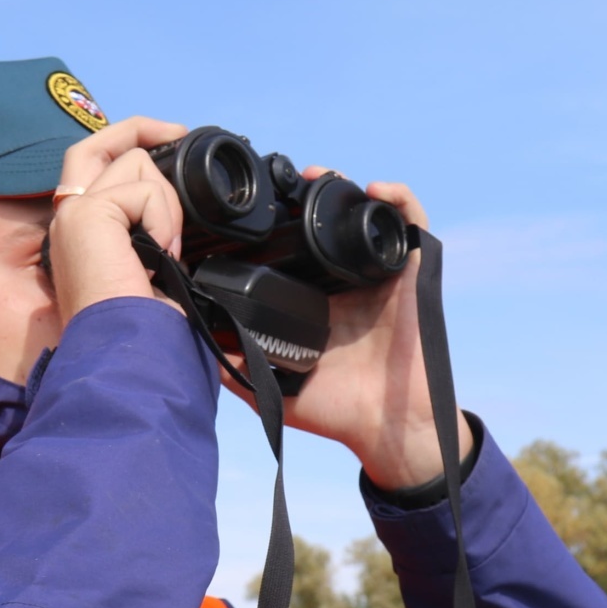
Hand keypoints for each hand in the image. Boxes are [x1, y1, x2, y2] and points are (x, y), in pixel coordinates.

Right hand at [46, 116, 188, 323]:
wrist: (126, 351)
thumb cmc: (141, 328)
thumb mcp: (150, 270)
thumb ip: (149, 234)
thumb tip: (175, 220)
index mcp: (81, 234)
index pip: (94, 170)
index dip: (129, 148)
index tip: (169, 141)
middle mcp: (68, 219)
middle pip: (97, 145)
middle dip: (139, 129)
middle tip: (177, 132)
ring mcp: (73, 213)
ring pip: (134, 163)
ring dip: (166, 203)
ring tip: (167, 249)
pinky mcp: (86, 215)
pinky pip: (143, 191)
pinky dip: (163, 220)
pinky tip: (159, 255)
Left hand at [222, 173, 472, 490]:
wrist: (388, 429)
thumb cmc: (338, 411)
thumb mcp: (274, 388)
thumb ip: (236, 367)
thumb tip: (190, 340)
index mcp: (315, 299)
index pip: (294, 247)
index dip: (275, 222)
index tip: (247, 211)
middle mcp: (347, 281)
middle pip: (326, 221)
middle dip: (303, 195)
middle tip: (279, 184)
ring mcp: (381, 275)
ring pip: (364, 213)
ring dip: (341, 187)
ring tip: (313, 178)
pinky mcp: (415, 275)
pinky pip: (412, 224)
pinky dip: (398, 199)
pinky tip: (373, 191)